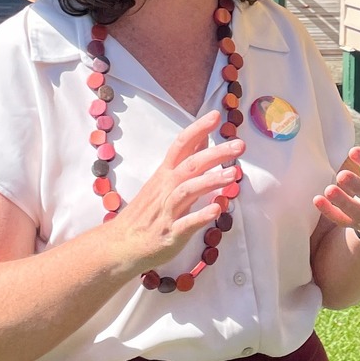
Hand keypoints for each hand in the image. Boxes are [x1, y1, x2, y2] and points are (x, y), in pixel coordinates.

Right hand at [110, 111, 244, 276]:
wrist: (120, 245)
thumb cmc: (146, 212)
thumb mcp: (162, 182)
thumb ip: (184, 161)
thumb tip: (203, 139)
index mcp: (164, 175)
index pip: (180, 146)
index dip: (197, 129)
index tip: (215, 115)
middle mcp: (165, 189)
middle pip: (190, 165)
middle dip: (215, 154)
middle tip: (239, 145)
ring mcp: (167, 212)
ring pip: (187, 191)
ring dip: (210, 181)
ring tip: (233, 174)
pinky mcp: (170, 234)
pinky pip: (186, 224)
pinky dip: (201, 216)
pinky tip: (217, 209)